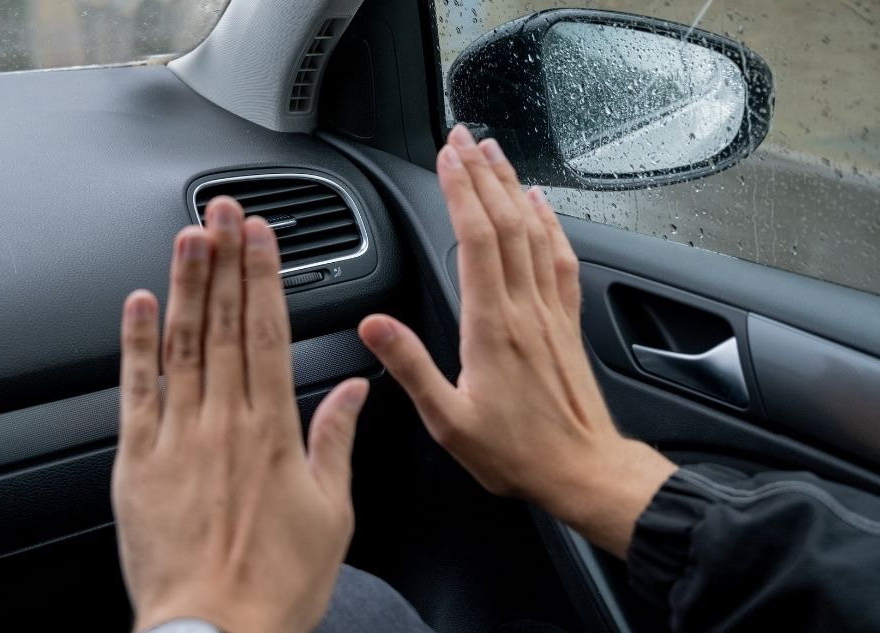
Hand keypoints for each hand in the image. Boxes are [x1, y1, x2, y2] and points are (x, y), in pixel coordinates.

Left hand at [113, 197, 368, 632]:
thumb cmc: (275, 582)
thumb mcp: (332, 513)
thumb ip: (336, 440)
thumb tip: (353, 389)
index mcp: (272, 431)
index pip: (268, 332)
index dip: (264, 276)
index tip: (262, 236)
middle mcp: (223, 422)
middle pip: (224, 324)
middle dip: (225, 260)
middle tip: (224, 211)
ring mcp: (176, 438)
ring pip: (180, 344)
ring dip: (185, 285)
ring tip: (188, 235)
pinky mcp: (137, 462)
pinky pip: (134, 390)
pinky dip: (135, 344)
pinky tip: (139, 303)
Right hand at [358, 125, 676, 556]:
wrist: (582, 468)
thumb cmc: (516, 451)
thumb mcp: (448, 420)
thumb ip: (410, 366)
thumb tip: (374, 326)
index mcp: (492, 326)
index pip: (475, 240)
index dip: (460, 192)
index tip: (447, 158)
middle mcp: (524, 308)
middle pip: (505, 222)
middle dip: (483, 174)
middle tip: (464, 138)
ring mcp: (549, 311)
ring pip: (533, 232)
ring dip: (513, 187)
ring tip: (496, 153)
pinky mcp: (566, 322)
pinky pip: (560, 259)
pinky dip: (550, 224)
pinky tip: (542, 205)